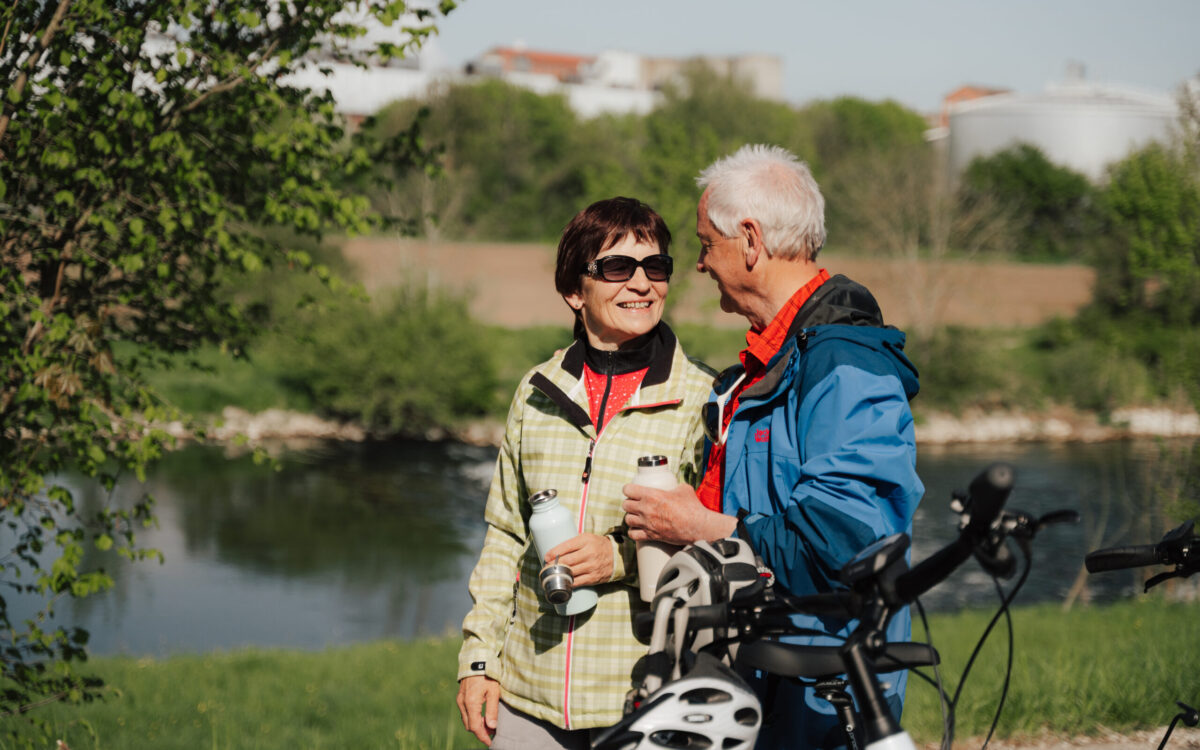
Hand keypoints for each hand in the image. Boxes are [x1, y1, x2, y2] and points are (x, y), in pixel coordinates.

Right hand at [456, 674, 499, 745]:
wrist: (476, 659)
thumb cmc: (488, 674)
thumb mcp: (494, 692)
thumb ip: (492, 710)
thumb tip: (492, 727)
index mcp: (471, 703)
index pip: (475, 727)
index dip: (483, 736)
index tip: (491, 742)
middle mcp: (462, 703)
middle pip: (469, 725)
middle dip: (480, 732)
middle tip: (492, 732)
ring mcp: (460, 700)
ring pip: (466, 719)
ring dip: (476, 725)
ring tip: (488, 724)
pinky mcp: (460, 696)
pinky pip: (465, 712)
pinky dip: (472, 717)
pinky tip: (482, 715)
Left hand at [545, 532, 612, 586]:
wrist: (616, 556)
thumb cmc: (597, 546)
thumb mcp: (587, 538)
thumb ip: (573, 543)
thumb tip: (554, 552)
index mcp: (586, 540)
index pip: (567, 546)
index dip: (554, 552)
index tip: (546, 556)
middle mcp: (589, 553)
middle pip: (567, 561)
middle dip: (554, 565)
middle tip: (546, 566)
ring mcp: (592, 566)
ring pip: (571, 572)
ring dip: (559, 574)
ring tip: (551, 574)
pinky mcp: (594, 577)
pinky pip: (578, 582)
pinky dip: (568, 582)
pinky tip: (562, 581)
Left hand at [622, 482, 736, 545]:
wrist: (697, 527)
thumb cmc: (692, 507)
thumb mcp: (684, 489)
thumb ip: (675, 487)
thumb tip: (675, 487)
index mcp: (651, 495)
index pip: (628, 489)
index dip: (628, 489)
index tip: (631, 491)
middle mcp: (645, 509)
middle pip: (625, 505)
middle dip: (629, 503)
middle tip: (635, 503)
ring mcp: (646, 523)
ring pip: (627, 520)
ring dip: (631, 517)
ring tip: (636, 516)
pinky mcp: (650, 536)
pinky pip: (633, 535)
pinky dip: (633, 532)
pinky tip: (637, 529)